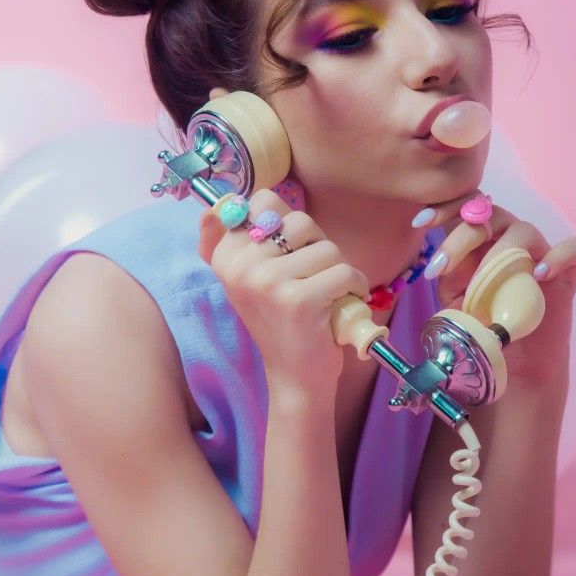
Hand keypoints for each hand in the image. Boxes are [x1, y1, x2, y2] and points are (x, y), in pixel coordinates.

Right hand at [197, 189, 370, 397]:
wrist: (294, 376)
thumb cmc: (280, 320)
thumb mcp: (248, 279)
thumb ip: (233, 238)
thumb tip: (220, 200)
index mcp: (226, 256)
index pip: (263, 201)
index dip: (288, 221)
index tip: (291, 250)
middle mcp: (240, 266)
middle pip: (300, 221)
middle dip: (318, 245)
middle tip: (315, 275)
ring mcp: (267, 283)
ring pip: (326, 247)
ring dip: (339, 268)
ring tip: (329, 292)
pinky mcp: (298, 300)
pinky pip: (343, 271)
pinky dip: (355, 285)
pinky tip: (345, 301)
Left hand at [422, 193, 575, 390]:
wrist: (515, 362)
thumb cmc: (483, 327)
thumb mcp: (455, 302)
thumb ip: (448, 277)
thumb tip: (441, 264)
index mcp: (480, 238)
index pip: (466, 206)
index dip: (445, 206)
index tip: (420, 222)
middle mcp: (509, 237)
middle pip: (488, 215)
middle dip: (459, 239)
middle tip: (439, 268)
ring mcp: (539, 252)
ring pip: (524, 229)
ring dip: (499, 252)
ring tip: (481, 285)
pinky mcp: (567, 273)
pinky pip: (574, 249)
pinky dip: (558, 256)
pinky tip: (539, 276)